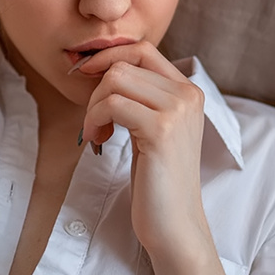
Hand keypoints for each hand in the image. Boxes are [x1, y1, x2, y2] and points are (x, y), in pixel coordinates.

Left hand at [74, 42, 214, 261]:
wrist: (174, 224)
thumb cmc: (157, 180)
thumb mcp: (152, 128)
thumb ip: (141, 97)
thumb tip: (104, 68)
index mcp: (188, 91)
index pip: (142, 50)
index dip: (108, 57)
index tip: (86, 78)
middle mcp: (187, 95)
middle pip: (124, 63)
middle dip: (96, 89)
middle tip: (93, 121)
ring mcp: (176, 111)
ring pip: (115, 80)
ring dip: (93, 107)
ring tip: (96, 133)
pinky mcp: (160, 131)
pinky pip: (112, 105)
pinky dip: (94, 120)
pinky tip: (97, 141)